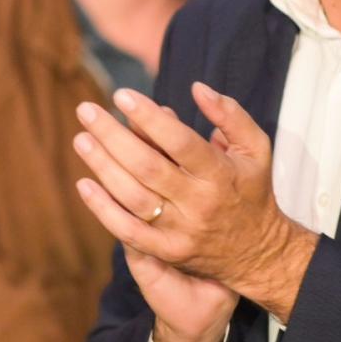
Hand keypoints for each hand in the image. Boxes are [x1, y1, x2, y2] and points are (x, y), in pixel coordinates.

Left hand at [75, 109, 236, 341]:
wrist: (259, 253)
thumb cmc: (251, 189)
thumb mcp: (255, 148)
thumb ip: (230, 115)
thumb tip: (197, 88)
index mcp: (220, 174)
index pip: (180, 142)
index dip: (149, 117)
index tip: (121, 94)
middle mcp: (199, 203)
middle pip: (148, 167)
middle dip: (112, 136)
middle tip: (86, 110)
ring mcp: (181, 231)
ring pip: (134, 197)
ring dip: (103, 167)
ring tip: (81, 139)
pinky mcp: (167, 252)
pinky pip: (129, 232)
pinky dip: (103, 209)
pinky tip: (83, 185)